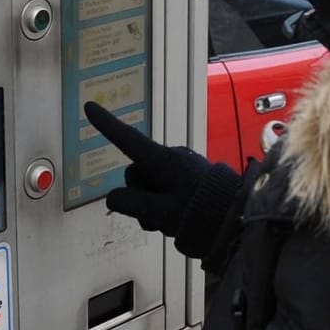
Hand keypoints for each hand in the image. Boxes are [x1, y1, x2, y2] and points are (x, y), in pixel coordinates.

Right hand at [83, 102, 245, 260]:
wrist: (238, 218)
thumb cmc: (201, 212)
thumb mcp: (159, 213)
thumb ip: (132, 203)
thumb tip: (114, 197)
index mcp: (163, 160)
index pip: (127, 139)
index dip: (106, 125)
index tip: (90, 107)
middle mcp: (172, 158)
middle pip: (136, 173)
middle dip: (138, 195)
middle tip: (156, 217)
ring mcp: (182, 168)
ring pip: (151, 185)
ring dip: (152, 205)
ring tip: (171, 222)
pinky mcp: (191, 178)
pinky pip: (166, 189)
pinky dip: (165, 205)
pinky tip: (180, 218)